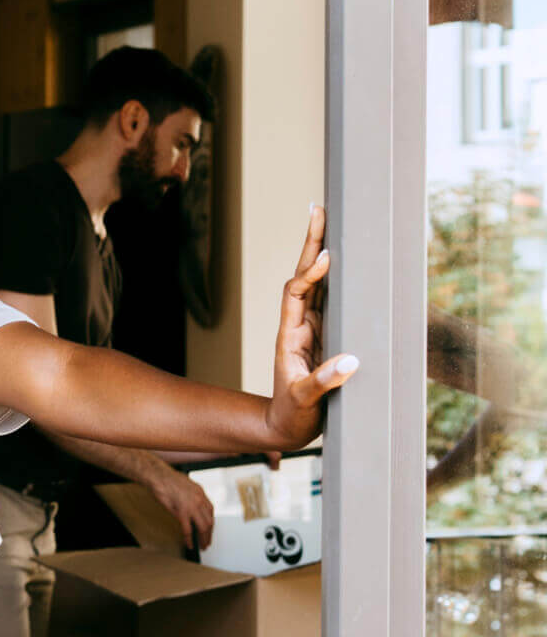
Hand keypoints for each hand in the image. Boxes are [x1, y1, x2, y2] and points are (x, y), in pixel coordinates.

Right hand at [147, 465, 214, 550]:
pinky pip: (188, 529)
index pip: (210, 511)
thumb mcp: (184, 487)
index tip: (209, 530)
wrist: (158, 476)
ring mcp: (191, 506)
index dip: (210, 523)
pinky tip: (189, 544)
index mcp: (200, 493)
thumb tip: (190, 508)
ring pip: (203, 527)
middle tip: (207, 542)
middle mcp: (199, 499)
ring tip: (202, 545)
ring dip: (203, 538)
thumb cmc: (166, 480)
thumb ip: (190, 497)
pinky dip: (189, 539)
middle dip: (209, 534)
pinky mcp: (181, 512)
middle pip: (210, 521)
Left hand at [265, 205, 358, 447]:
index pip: (297, 294)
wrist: (285, 427)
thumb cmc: (292, 414)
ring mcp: (311, 327)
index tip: (326, 256)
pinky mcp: (324, 334)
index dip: (310, 274)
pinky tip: (341, 257)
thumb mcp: (305, 400)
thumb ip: (322, 382)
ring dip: (321, 251)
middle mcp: (299, 325)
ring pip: (317, 282)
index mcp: (291, 335)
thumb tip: (350, 362)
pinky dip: (335, 276)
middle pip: (305, 276)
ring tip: (328, 219)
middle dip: (312, 243)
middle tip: (318, 209)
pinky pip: (329, 298)